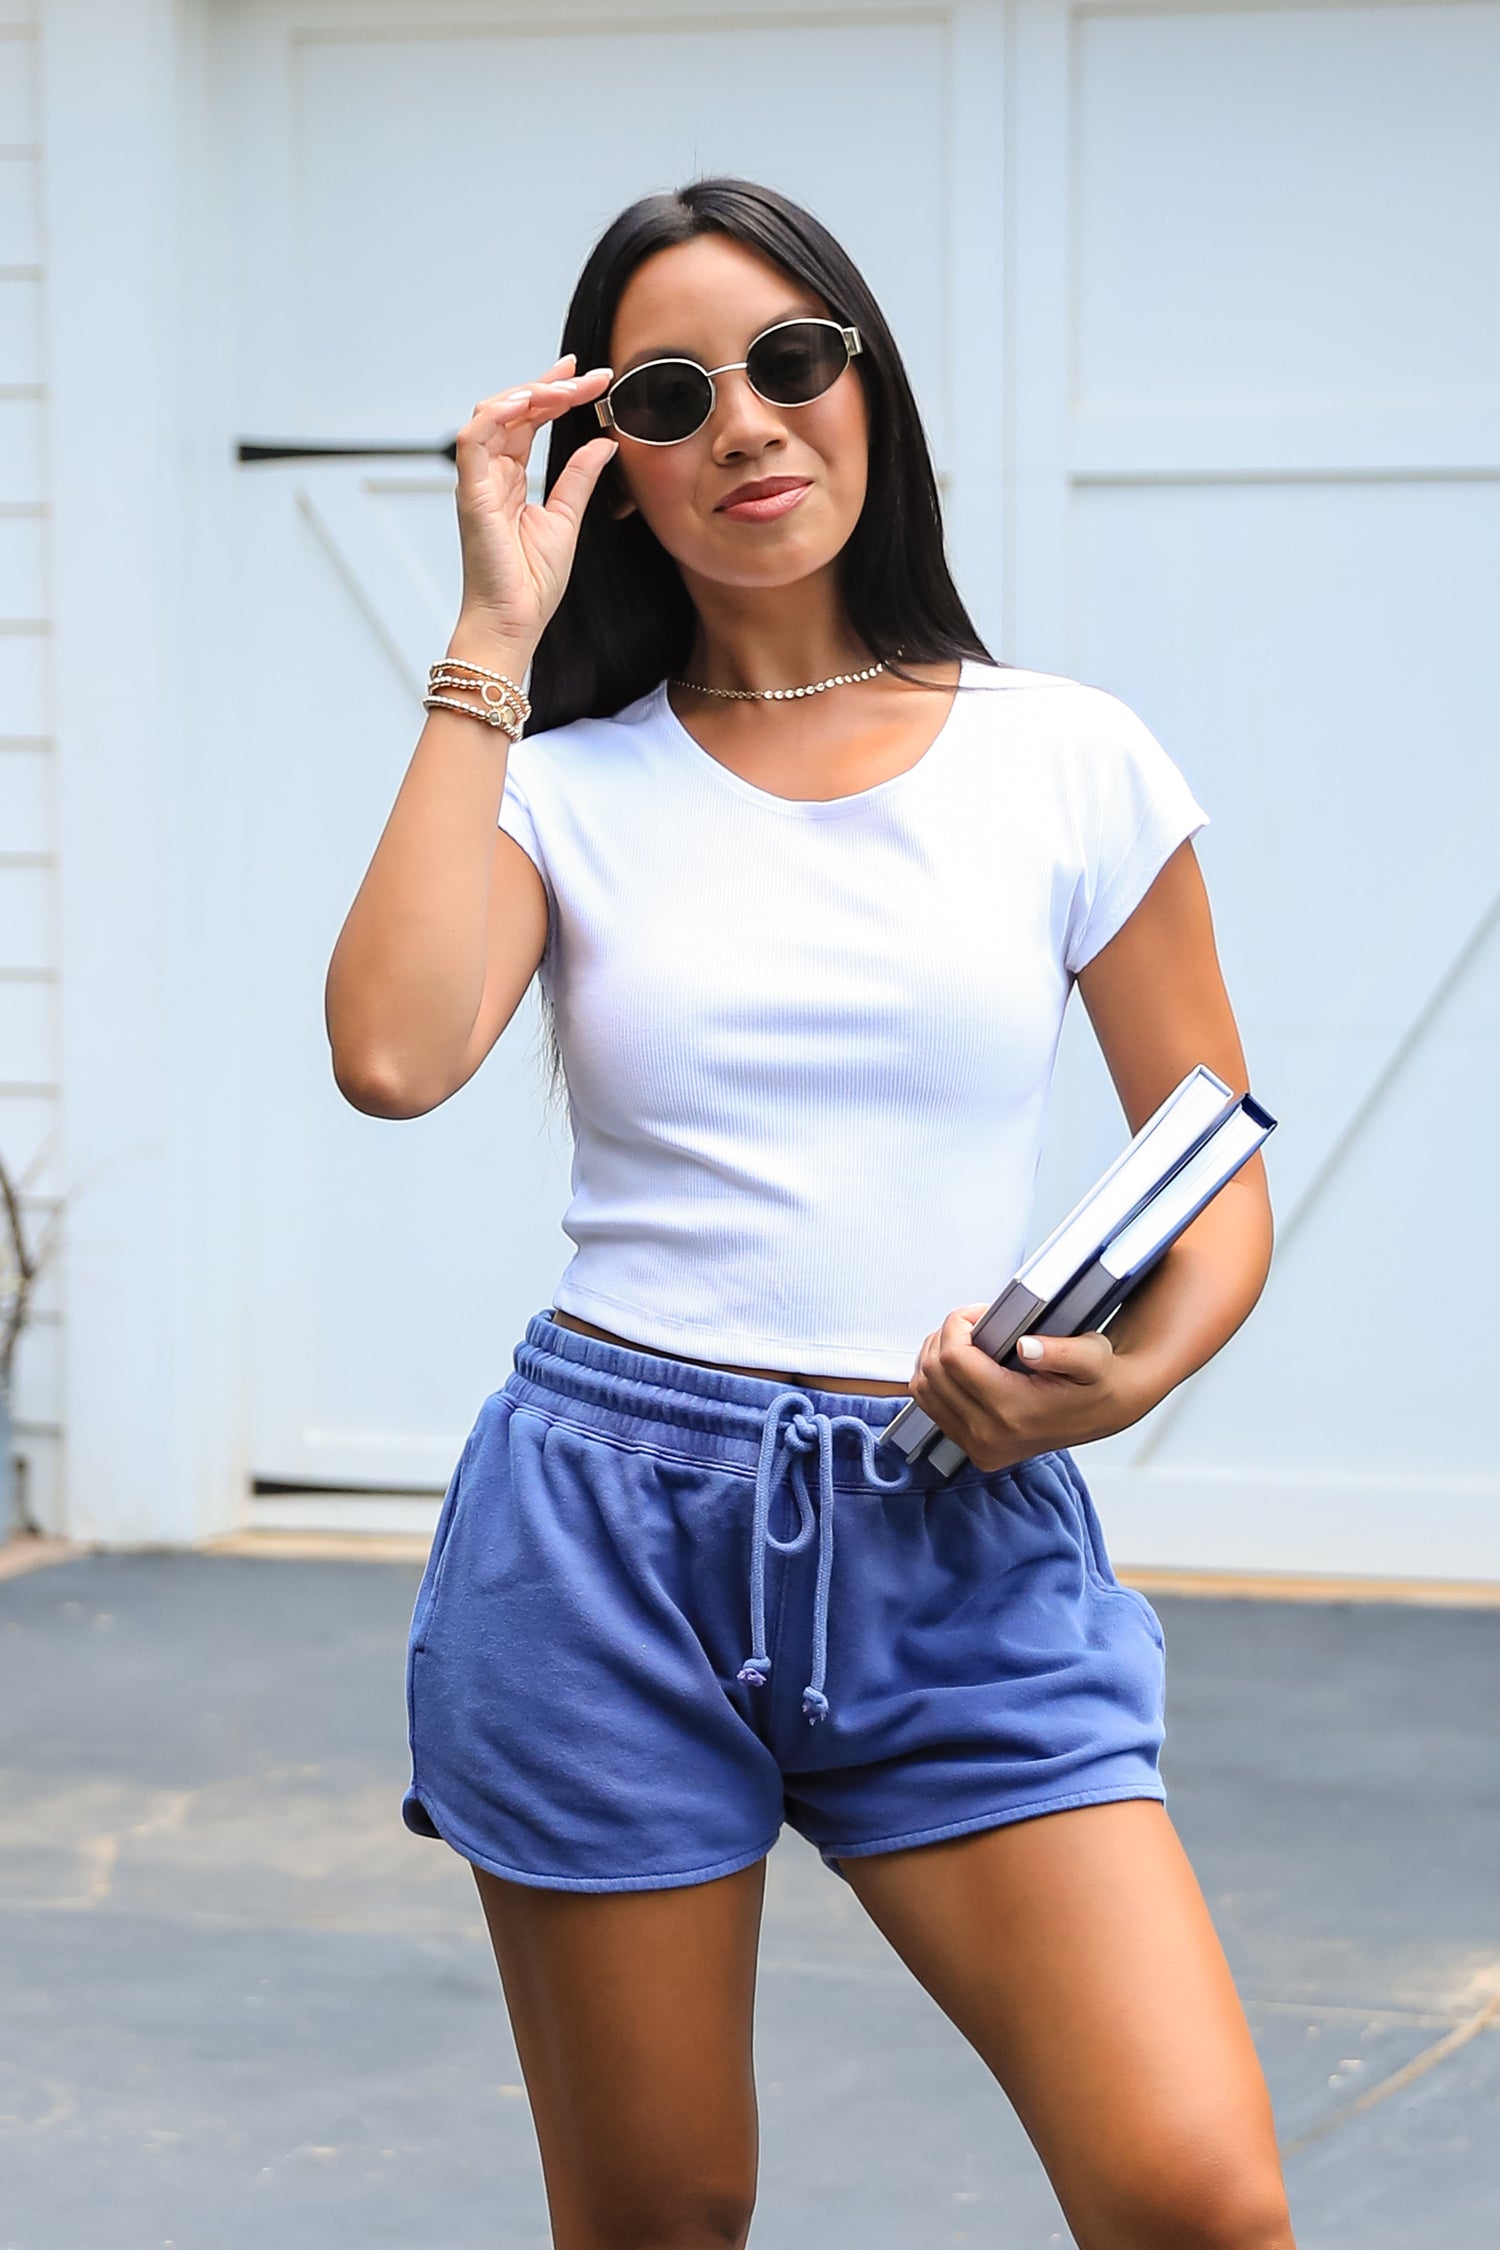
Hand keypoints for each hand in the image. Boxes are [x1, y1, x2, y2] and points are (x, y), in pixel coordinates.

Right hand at [452, 352, 616, 653]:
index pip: (529, 421)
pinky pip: (473, 440)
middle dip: (550, 385)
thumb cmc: (532, 584)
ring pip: (492, 415)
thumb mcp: (567, 519)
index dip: (554, 393)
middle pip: (513, 411)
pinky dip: (496, 415)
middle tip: (587, 374)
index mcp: (511, 480)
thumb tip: (603, 444)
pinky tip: (526, 400)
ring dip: (529, 393)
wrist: (514, 623)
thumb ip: (580, 478)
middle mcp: (491, 474)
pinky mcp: (471, 495)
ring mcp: (478, 482)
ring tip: (565, 386)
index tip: (587, 377)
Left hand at [907, 1305, 1153, 1472]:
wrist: (1106, 1411)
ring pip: (924, 1392)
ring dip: (934, 1358)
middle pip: (932, 1374)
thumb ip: (1062, 1350)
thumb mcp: (1092, 1356)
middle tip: (973, 1323)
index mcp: (1015, 1412)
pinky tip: (960, 1364)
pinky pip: (931, 1409)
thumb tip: (1027, 1346)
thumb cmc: (1097, 1380)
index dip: (958, 1325)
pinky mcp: (975, 1450)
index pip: (954, 1360)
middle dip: (944, 1337)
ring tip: (964, 1341)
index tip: (981, 1313)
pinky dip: (937, 1380)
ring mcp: (979, 1448)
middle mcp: (990, 1436)